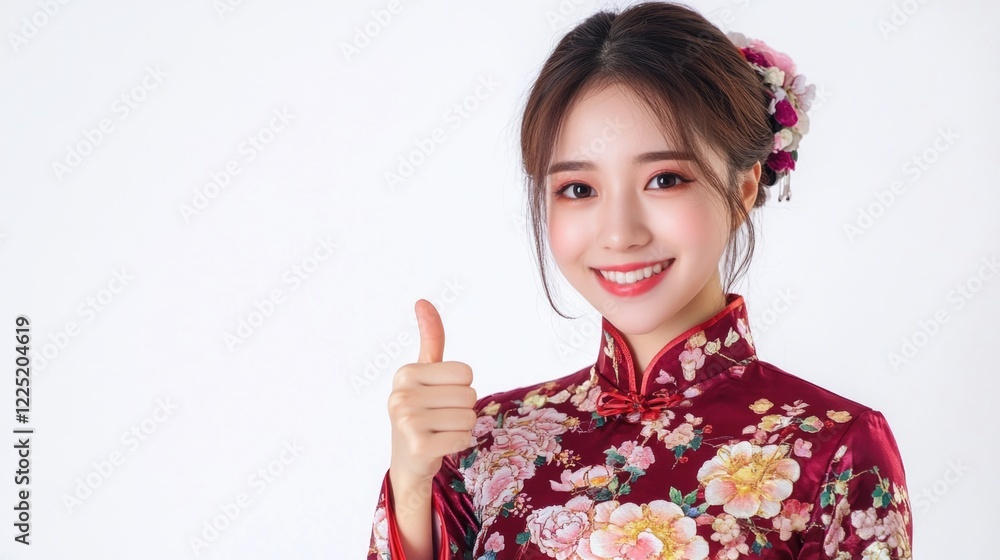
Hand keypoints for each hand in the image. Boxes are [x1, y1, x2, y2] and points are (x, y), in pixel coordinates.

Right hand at [388, 299, 477, 484]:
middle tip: (440, 418)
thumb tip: (422, 301)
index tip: (439, 398)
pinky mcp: (418, 446)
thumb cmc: (422, 411)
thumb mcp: (425, 373)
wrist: (408, 460)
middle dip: (463, 409)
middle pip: (469, 394)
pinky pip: (464, 437)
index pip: (466, 373)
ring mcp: (407, 422)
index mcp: (405, 373)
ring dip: (462, 427)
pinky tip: (439, 446)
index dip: (462, 387)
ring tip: (440, 431)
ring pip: (469, 417)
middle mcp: (401, 395)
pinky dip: (459, 443)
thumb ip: (430, 339)